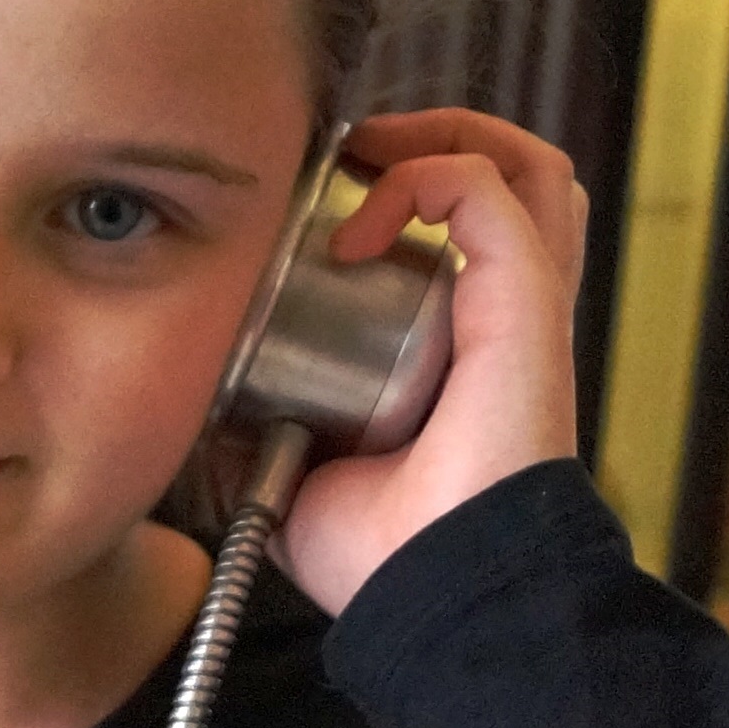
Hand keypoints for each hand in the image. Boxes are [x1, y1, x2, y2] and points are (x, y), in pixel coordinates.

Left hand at [272, 108, 591, 617]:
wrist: (428, 590)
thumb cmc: (379, 555)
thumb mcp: (292, 478)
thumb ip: (257, 431)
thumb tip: (201, 396)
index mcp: (466, 347)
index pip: (468, 230)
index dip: (404, 186)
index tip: (319, 195)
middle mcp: (506, 316)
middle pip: (512, 176)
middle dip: (429, 138)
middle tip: (348, 156)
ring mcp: (525, 306)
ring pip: (527, 164)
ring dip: (441, 137)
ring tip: (367, 157)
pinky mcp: (526, 304)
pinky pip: (493, 191)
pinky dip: (426, 177)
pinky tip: (359, 221)